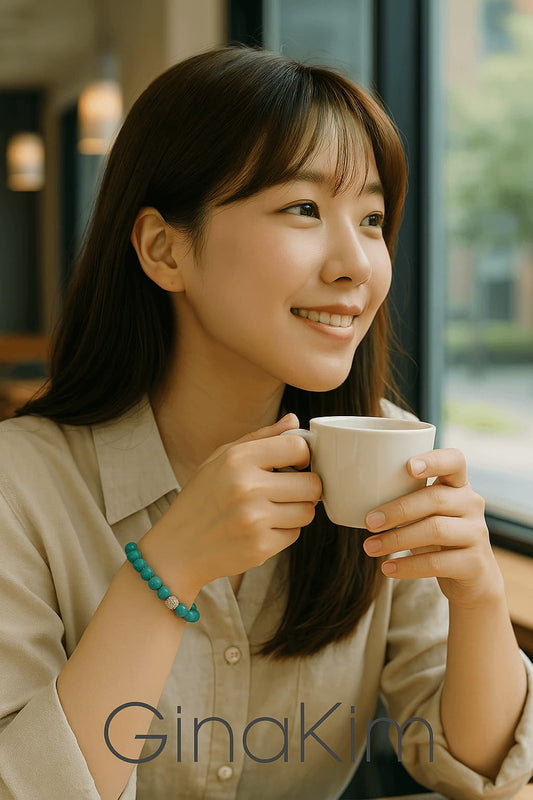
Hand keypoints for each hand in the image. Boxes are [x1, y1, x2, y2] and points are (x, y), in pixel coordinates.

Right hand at [148, 415, 321, 593]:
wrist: (177, 548)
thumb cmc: (200, 498)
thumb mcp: (220, 458)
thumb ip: (261, 437)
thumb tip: (294, 420)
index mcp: (237, 459)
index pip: (297, 446)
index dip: (304, 455)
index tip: (296, 463)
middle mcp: (247, 487)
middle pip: (312, 484)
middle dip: (306, 487)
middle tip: (290, 489)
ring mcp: (255, 520)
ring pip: (308, 511)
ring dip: (297, 510)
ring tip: (274, 509)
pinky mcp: (260, 547)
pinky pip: (295, 534)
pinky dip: (284, 531)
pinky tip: (262, 528)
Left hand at [362, 448, 504, 608]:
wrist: (473, 578)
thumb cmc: (439, 537)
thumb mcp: (426, 513)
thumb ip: (406, 499)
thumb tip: (356, 494)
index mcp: (458, 485)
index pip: (455, 460)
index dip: (434, 460)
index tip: (408, 467)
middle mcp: (471, 504)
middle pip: (435, 498)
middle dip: (398, 509)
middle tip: (368, 522)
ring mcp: (477, 533)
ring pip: (435, 529)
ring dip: (397, 539)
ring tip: (370, 548)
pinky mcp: (474, 563)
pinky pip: (437, 562)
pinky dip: (408, 566)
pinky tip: (388, 568)